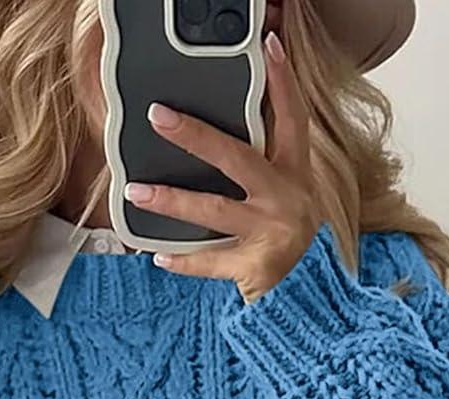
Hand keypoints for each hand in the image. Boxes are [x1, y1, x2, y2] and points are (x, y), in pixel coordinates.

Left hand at [126, 31, 322, 303]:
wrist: (312, 300)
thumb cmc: (291, 244)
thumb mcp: (286, 200)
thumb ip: (262, 171)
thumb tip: (213, 142)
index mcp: (295, 175)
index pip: (292, 118)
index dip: (282, 82)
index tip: (269, 47)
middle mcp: (285, 199)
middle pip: (237, 157)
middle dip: (195, 135)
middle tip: (159, 117)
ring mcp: (271, 233)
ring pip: (214, 208)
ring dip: (172, 199)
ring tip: (137, 189)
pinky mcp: (256, 267)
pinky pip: (211, 262)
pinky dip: (183, 261)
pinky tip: (159, 256)